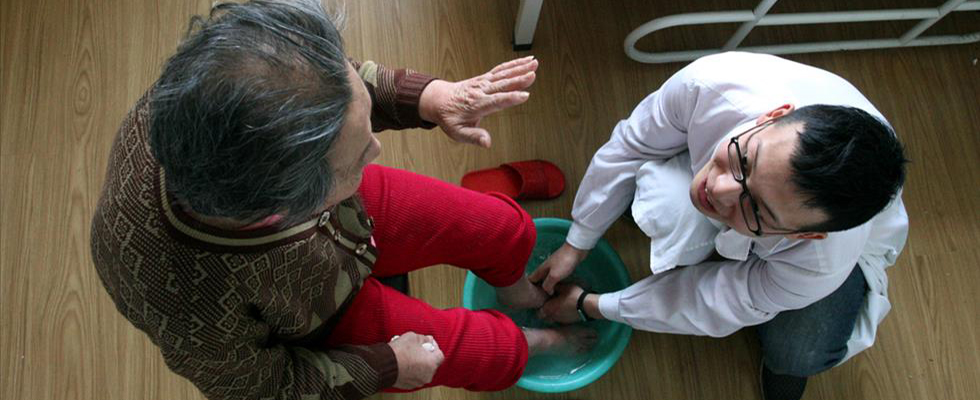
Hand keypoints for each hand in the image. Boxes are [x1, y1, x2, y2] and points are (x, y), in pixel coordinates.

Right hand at [388, 332, 444, 389]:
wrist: (383, 364)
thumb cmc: (399, 351)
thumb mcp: (414, 337)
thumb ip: (424, 339)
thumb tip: (428, 340)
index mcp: (432, 363)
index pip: (440, 355)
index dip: (434, 347)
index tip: (427, 342)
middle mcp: (427, 375)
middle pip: (432, 363)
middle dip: (426, 355)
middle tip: (418, 348)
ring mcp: (418, 381)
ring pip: (423, 370)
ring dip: (419, 363)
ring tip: (410, 354)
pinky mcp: (409, 385)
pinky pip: (414, 376)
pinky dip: (412, 370)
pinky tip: (404, 362)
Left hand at [419, 56, 537, 147]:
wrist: (438, 100)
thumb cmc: (449, 118)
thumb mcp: (458, 133)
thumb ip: (474, 137)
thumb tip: (487, 143)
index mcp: (476, 105)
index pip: (496, 101)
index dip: (510, 98)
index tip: (524, 96)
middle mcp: (480, 91)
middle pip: (502, 85)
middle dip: (518, 80)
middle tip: (533, 75)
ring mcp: (483, 82)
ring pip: (503, 74)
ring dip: (519, 68)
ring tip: (535, 63)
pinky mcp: (485, 78)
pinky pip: (501, 70)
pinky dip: (514, 64)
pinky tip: (526, 61)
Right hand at [529, 242, 588, 294]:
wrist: (576, 250)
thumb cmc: (564, 262)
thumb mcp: (554, 276)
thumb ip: (547, 285)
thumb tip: (548, 292)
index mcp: (541, 269)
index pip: (531, 280)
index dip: (530, 289)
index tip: (533, 298)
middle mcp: (545, 268)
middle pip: (538, 279)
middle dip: (539, 288)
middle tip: (542, 299)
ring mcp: (553, 267)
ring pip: (546, 278)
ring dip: (547, 285)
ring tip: (549, 295)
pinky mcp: (560, 267)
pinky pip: (554, 277)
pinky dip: (554, 282)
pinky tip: (558, 287)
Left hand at [537, 283, 585, 323]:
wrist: (587, 306)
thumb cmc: (573, 295)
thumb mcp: (563, 287)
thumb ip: (554, 286)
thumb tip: (548, 285)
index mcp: (548, 308)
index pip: (538, 311)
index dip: (540, 306)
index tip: (543, 301)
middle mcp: (552, 317)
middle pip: (544, 317)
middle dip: (545, 312)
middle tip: (549, 304)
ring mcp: (560, 321)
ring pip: (552, 319)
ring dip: (552, 314)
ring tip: (557, 307)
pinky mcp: (567, 322)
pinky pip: (560, 320)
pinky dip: (560, 316)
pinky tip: (565, 310)